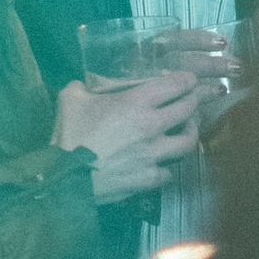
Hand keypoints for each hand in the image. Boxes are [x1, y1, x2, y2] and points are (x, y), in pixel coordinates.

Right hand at [52, 76, 200, 201]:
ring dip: (190, 133)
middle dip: (194, 102)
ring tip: (186, 130)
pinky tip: (162, 163)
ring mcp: (153, 154)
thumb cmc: (69, 135)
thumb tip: (83, 85)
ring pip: (188, 142)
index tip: (190, 80)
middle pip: (188, 110)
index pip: (175, 85)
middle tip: (191, 101)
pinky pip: (169, 172)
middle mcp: (152, 126)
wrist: (65, 177)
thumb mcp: (70, 99)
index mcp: (136, 102)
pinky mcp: (149, 179)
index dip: (187, 80)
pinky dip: (168, 166)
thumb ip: (82, 87)